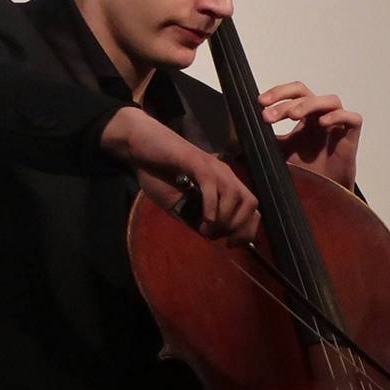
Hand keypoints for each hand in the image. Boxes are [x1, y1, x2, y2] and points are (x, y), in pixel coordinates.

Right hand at [101, 107, 259, 243]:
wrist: (139, 145)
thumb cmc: (157, 171)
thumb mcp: (177, 202)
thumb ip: (194, 215)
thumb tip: (211, 234)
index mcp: (222, 182)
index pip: (250, 207)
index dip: (246, 230)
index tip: (231, 244)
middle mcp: (223, 173)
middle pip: (250, 203)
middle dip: (238, 227)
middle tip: (217, 236)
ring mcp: (210, 166)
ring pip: (235, 195)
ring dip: (224, 218)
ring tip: (206, 228)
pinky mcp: (195, 161)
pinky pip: (212, 186)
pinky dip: (211, 207)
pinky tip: (204, 220)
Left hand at [258, 82, 360, 190]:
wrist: (322, 196)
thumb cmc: (304, 173)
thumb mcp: (277, 154)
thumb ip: (262, 143)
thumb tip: (233, 141)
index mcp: (303, 116)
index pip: (292, 93)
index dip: (277, 93)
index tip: (259, 103)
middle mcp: (319, 116)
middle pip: (305, 93)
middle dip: (285, 100)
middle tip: (268, 116)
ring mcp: (336, 125)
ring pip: (329, 100)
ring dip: (308, 104)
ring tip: (291, 115)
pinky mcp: (350, 137)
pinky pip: (352, 118)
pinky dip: (337, 116)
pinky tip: (322, 123)